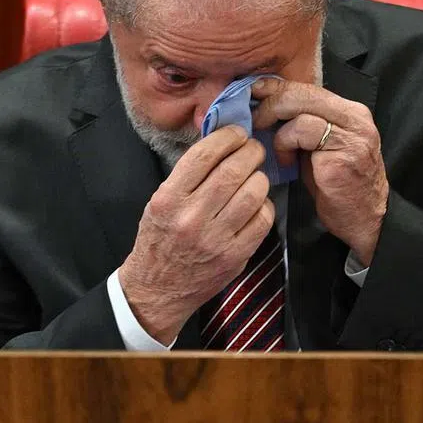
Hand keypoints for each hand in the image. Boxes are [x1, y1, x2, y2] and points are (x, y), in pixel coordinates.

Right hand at [118, 126, 274, 344]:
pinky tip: (257, 203)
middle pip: (233, 171)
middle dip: (250, 152)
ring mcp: (215, 239)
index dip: (227, 137)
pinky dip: (265, 205)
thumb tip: (221, 144)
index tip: (237, 133)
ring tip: (255, 175)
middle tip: (253, 149)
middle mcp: (191, 217)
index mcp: (169, 199)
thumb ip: (188, 175)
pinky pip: (262, 220)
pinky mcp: (235, 256)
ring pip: (252, 193)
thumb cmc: (159, 239)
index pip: (204, 155)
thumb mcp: (160, 201)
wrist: (157, 289)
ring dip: (260, 177)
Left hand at [251, 78, 388, 265]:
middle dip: (271, 102)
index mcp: (350, 111)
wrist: (365, 219)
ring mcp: (352, 134)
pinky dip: (286, 144)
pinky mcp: (344, 153)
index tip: (253, 92)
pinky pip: (302, 132)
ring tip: (278, 149)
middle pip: (302, 92)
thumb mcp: (319, 146)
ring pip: (301, 110)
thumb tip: (265, 105)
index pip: (307, 87)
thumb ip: (302, 123)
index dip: (276, 88)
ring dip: (279, 130)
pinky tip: (287, 162)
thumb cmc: (337, 185)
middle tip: (254, 119)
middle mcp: (356, 117)